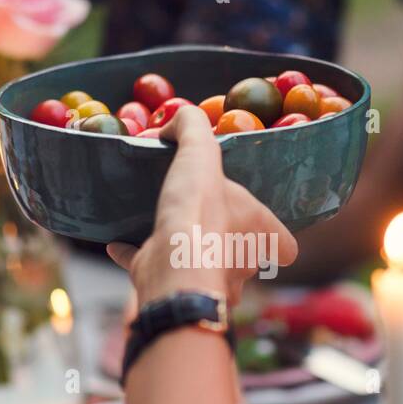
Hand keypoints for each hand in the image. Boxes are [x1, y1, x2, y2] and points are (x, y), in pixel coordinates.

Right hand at [107, 106, 297, 304]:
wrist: (172, 266)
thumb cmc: (200, 213)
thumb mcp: (201, 154)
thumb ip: (194, 129)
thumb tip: (179, 118)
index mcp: (258, 233)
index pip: (284, 246)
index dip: (275, 238)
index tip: (259, 225)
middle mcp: (239, 263)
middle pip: (242, 259)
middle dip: (225, 242)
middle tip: (203, 215)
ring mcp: (206, 282)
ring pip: (200, 270)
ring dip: (183, 251)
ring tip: (163, 227)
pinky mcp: (169, 285)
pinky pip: (153, 269)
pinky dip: (136, 255)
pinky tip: (118, 242)